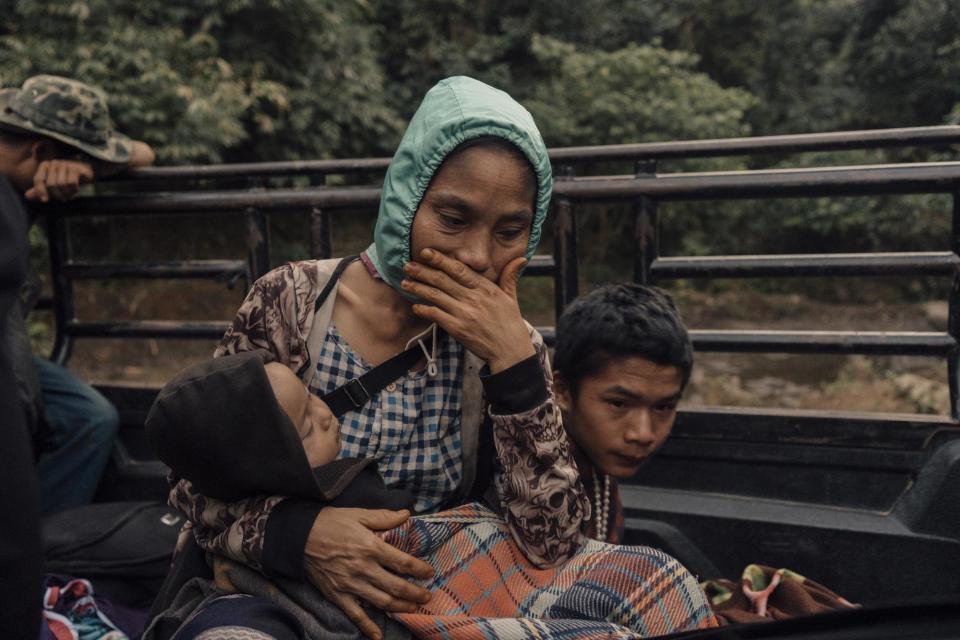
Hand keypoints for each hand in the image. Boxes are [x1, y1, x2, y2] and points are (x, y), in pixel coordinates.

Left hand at [24, 159, 93, 202]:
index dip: (40, 191)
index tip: (45, 200)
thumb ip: (39, 190)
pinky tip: (76, 190)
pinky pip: (71, 183)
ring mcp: (65, 165)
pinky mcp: (76, 169)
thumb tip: (27, 196)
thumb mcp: (52, 186)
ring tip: (70, 195)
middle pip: (51, 184)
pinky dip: (74, 190)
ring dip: (67, 194)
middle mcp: (54, 163)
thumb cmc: (66, 179)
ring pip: (61, 184)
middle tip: (63, 198)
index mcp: (45, 166)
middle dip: (57, 195)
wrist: (85, 173)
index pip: (38, 179)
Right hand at [304, 507, 433, 639]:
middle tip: (427, 596)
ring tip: (413, 608)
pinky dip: (367, 627)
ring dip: (401, 607)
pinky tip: (377, 636)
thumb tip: (407, 514)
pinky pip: (355, 614)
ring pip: (382, 601)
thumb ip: (385, 517)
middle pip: (397, 586)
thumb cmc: (331, 522)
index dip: (419, 570)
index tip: (429, 573)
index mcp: (371, 547)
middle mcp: (363, 568)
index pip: (403, 563)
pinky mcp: (337, 595)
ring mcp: (350, 584)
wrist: (299, 536)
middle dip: (415, 593)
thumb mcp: (359, 514)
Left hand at [402, 248, 534, 372]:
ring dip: (418, 288)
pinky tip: (415, 305)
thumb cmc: (510, 323)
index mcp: (486, 288)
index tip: (426, 252)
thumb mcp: (511, 297)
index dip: (440, 259)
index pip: (459, 269)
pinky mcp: (457, 329)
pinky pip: (436, 315)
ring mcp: (464, 314)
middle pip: (443, 280)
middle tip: (407, 265)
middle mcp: (474, 299)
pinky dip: (424, 310)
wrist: (510, 351)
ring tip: (405, 282)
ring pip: (436, 296)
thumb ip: (510, 276)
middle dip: (423, 271)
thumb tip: (521, 259)